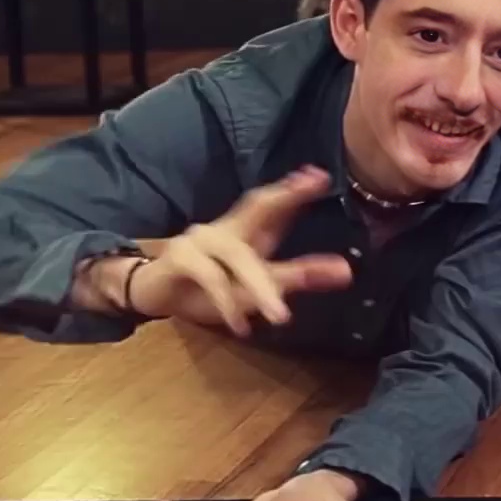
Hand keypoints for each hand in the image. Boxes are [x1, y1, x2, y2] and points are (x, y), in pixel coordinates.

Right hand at [132, 165, 353, 336]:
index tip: (321, 176)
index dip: (296, 190)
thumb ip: (299, 276)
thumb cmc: (210, 286)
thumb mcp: (258, 286)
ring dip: (260, 287)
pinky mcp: (179, 259)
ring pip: (239, 258)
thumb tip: (347, 272)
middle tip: (309, 185)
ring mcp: (201, 240)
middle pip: (257, 206)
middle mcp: (227, 227)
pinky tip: (240, 325)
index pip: (275, 204)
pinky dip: (227, 303)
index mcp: (249, 229)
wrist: (153, 293)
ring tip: (280, 317)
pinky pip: (209, 277)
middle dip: (283, 196)